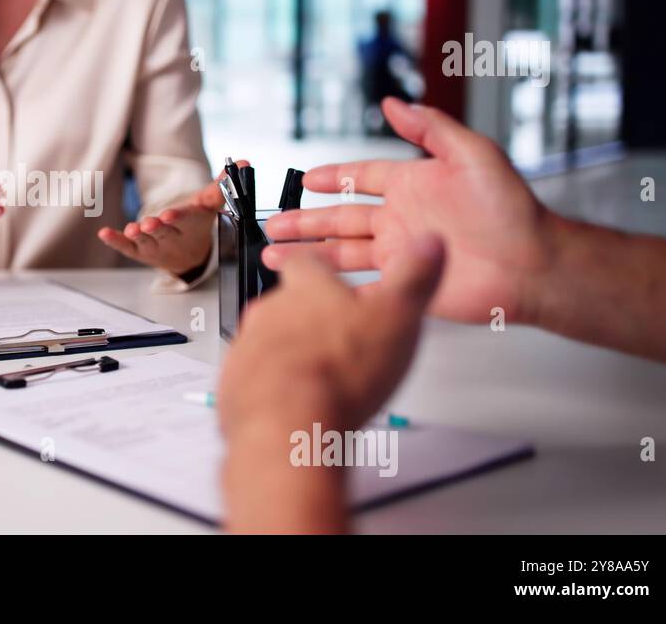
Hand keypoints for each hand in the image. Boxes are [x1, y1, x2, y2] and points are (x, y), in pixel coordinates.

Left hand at [97, 161, 247, 277]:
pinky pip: (126, 246)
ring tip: (132, 229)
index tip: (170, 214)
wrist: (189, 256)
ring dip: (137, 235)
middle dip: (157, 228)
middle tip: (150, 223)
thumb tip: (244, 162)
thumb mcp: (209, 204)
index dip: (178, 217)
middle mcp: (172, 237)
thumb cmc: (197, 224)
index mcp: (190, 224)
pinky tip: (104, 233)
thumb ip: (222, 184)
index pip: (185, 220)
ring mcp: (154, 245)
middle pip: (164, 232)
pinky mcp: (138, 250)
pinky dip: (116, 241)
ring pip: (145, 241)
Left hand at [219, 234, 444, 438]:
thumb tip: (429, 244)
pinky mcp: (236, 382)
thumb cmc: (339, 370)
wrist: (287, 421)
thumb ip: (414, 277)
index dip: (319, 267)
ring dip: (290, 353)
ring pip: (267, 340)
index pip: (307, 262)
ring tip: (321, 375)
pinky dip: (273, 386)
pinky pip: (253, 377)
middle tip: (334, 336)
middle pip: (285, 303)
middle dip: (307, 317)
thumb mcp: (397, 315)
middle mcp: (270, 310)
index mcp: (307, 288)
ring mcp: (249, 347)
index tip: (326, 271)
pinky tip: (298, 402)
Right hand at [263, 98, 556, 323]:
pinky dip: (333, 284)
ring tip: (275, 253)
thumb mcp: (472, 155)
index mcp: (413, 184)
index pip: (361, 176)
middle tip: (275, 223)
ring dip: (309, 252)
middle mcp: (402, 218)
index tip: (307, 178)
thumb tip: (396, 103)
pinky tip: (310, 285)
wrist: (532, 266)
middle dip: (305, 220)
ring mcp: (401, 253)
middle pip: (340, 217)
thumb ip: (431, 129)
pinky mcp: (403, 285)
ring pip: (342, 250)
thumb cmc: (511, 211)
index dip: (333, 176)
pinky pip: (361, 282)